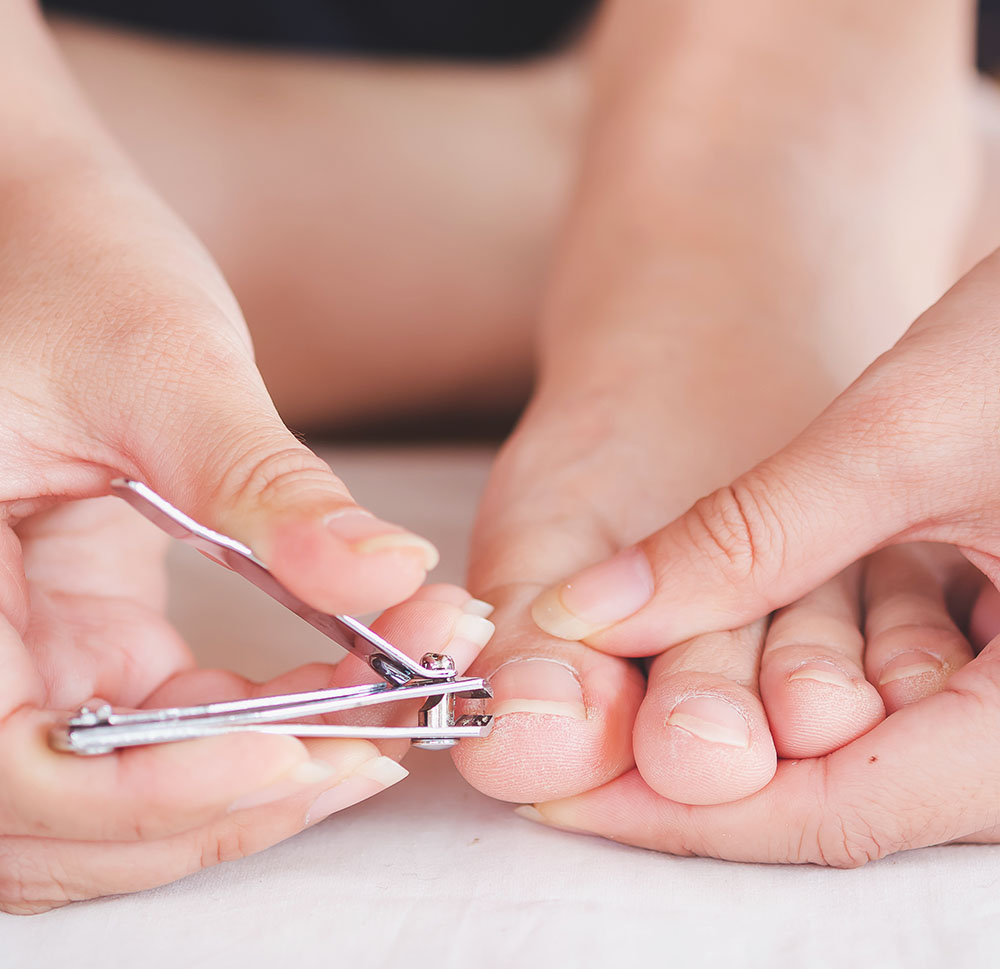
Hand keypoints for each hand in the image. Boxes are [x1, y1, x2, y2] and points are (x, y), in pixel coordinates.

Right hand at [0, 151, 464, 911]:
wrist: (43, 228)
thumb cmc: (67, 263)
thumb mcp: (163, 362)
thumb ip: (265, 485)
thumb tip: (390, 577)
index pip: (11, 761)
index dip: (154, 790)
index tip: (303, 754)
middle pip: (69, 813)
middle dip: (231, 800)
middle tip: (379, 745)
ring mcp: (18, 650)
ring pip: (116, 794)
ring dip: (249, 784)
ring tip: (382, 725)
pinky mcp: (78, 636)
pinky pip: (157, 729)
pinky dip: (248, 731)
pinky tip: (347, 689)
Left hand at [525, 248, 999, 860]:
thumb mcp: (901, 439)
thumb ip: (750, 537)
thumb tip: (588, 614)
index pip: (842, 810)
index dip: (686, 814)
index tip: (569, 800)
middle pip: (850, 801)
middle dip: (706, 792)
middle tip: (586, 775)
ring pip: (868, 765)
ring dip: (746, 752)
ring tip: (631, 733)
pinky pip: (895, 714)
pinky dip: (799, 704)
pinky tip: (718, 681)